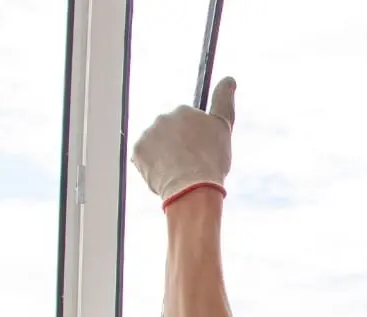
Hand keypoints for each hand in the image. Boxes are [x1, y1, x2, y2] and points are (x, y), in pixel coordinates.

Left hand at [131, 76, 235, 209]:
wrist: (192, 187)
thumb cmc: (211, 160)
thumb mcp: (223, 127)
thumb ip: (224, 101)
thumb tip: (229, 79)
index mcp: (183, 111)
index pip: (187, 126)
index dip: (194, 143)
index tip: (200, 155)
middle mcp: (162, 117)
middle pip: (169, 135)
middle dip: (177, 148)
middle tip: (189, 167)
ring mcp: (148, 134)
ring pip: (156, 147)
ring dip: (163, 158)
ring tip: (178, 174)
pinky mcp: (137, 152)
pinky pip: (143, 161)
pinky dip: (152, 169)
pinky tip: (165, 177)